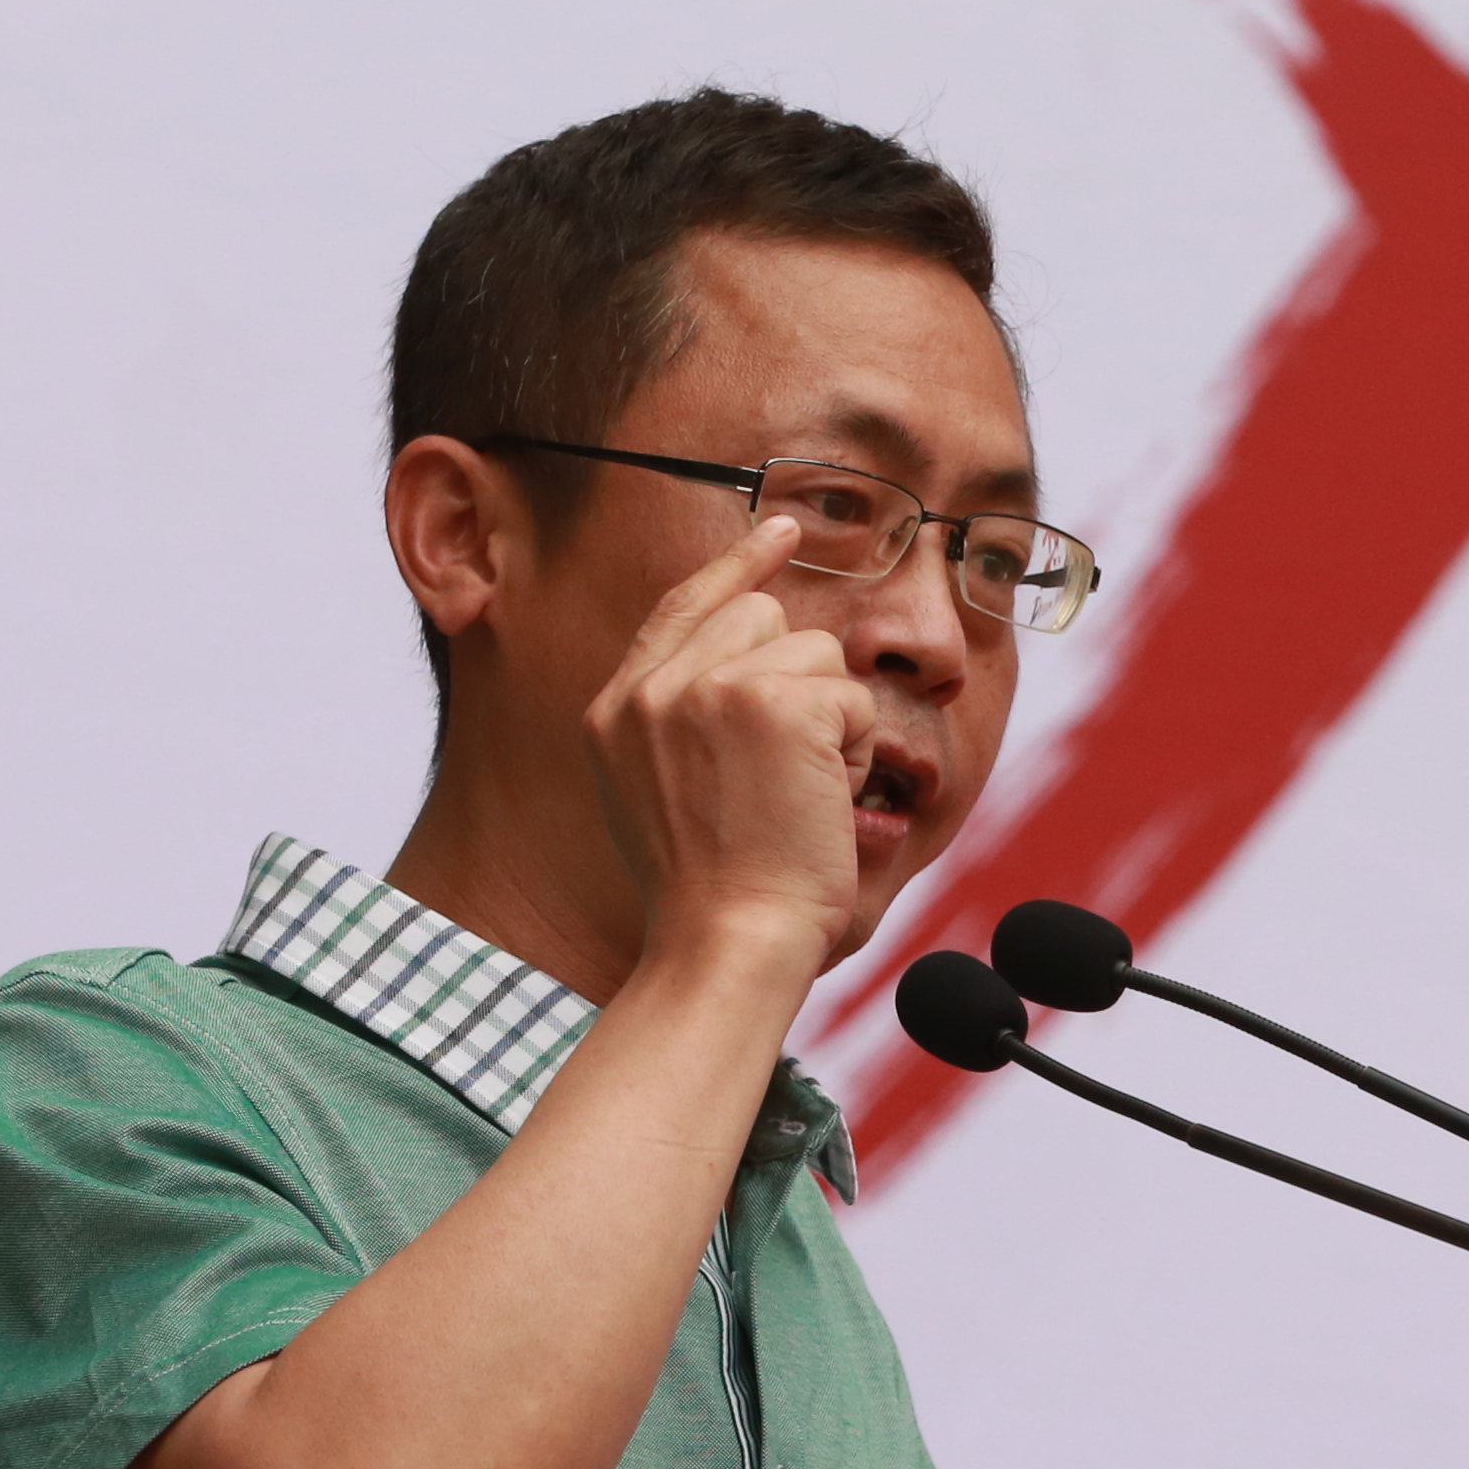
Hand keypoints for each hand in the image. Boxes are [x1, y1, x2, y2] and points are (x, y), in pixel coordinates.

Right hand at [585, 512, 867, 971]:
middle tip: (783, 772)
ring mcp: (708, 689)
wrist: (725, 941)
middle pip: (764, 617)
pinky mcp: (772, 703)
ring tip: (795, 796)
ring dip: (829, 724)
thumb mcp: (656, 795)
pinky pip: (849, 697)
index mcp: (617, 709)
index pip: (684, 602)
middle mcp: (653, 689)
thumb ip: (677, 719)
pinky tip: (817, 800)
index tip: (785, 527)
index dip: (741, 562)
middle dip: (799, 683)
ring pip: (815, 655)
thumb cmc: (713, 893)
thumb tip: (738, 657)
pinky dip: (852, 751)